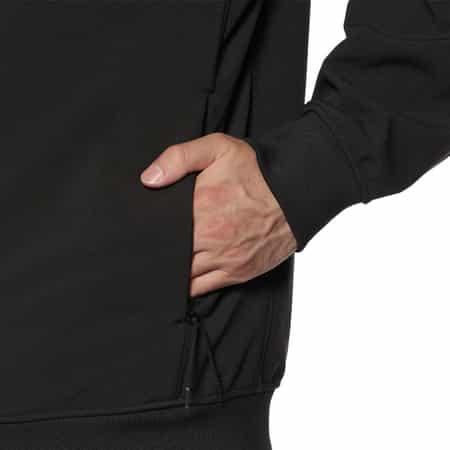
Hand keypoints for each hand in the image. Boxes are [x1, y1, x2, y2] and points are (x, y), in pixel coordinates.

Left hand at [141, 133, 296, 297]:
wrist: (295, 193)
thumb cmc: (256, 172)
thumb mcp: (218, 148)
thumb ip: (178, 158)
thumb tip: (148, 179)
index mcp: (201, 208)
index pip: (160, 230)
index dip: (146, 235)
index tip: (137, 233)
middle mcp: (210, 238)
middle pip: (169, 255)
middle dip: (155, 254)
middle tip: (140, 253)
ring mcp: (224, 259)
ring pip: (184, 276)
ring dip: (170, 272)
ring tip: (156, 267)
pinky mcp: (237, 272)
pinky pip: (203, 288)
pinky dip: (188, 287)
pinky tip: (179, 280)